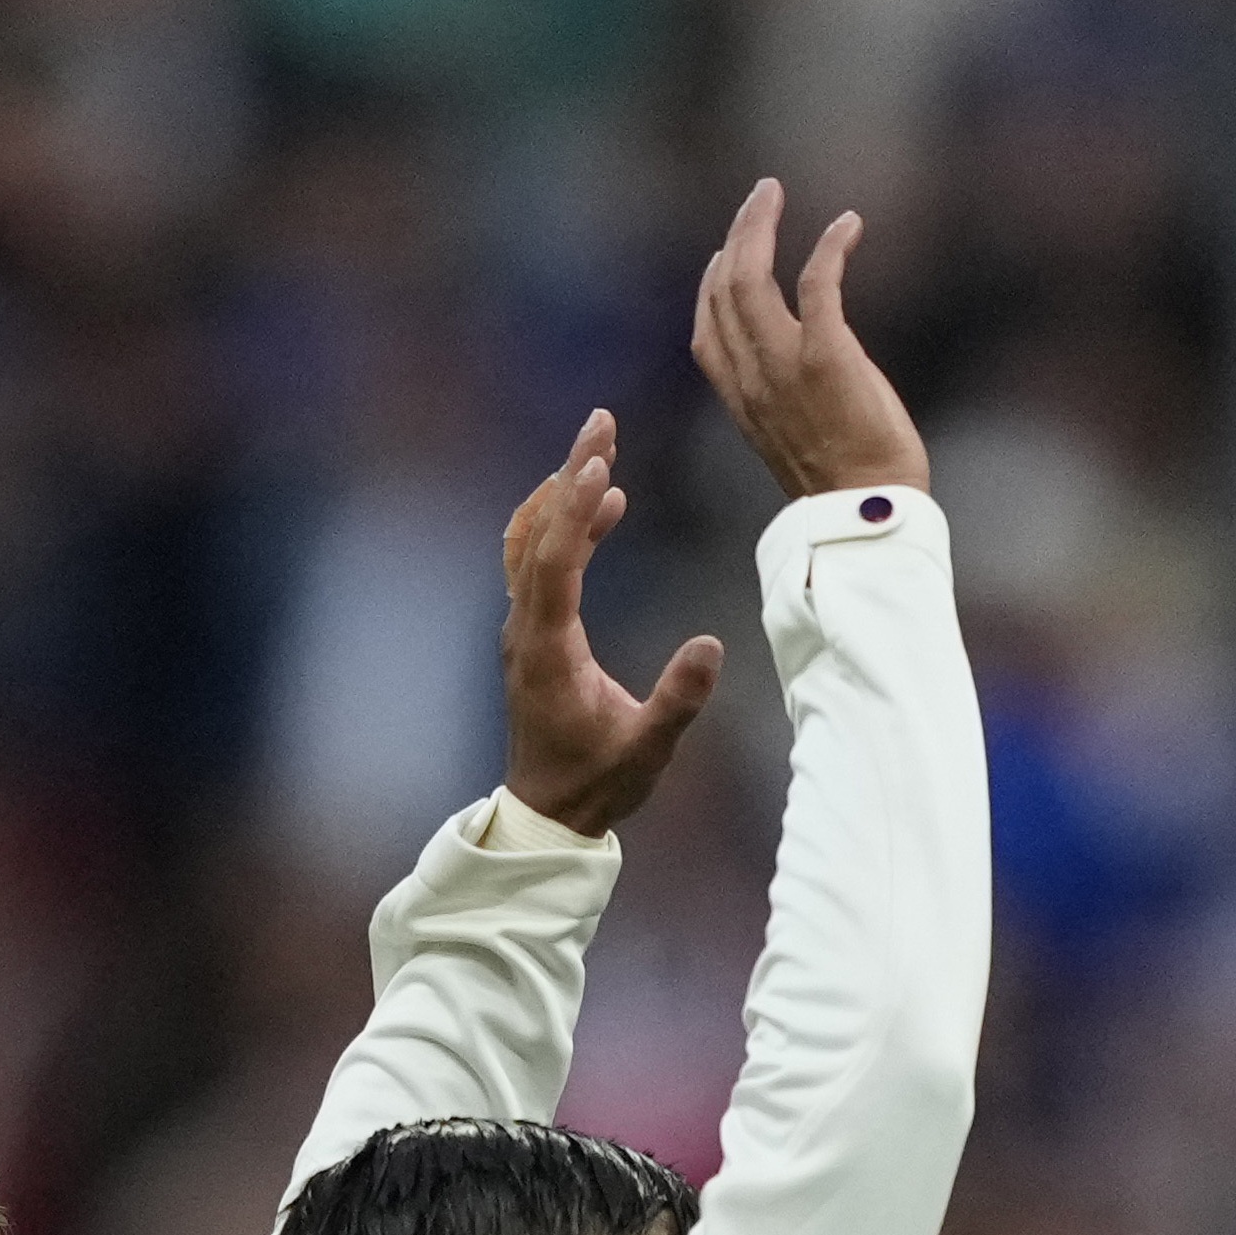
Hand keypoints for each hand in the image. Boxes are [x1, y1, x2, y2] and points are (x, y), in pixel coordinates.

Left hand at [500, 414, 723, 835]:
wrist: (548, 813)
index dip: (576, 510)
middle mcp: (525, 630)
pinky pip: (542, 560)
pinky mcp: (533, 631)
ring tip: (605, 448)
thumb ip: (677, 698)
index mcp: (547, 651)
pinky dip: (568, 524)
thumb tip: (711, 643)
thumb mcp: (647, 749)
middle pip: (540, 534)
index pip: (557, 563)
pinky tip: (605, 505)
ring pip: (535, 541)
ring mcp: (524, 628)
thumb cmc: (596, 784)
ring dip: (567, 493)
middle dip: (571, 475)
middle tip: (601, 421)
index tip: (600, 462)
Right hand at [693, 179, 925, 505]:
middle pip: (724, 288)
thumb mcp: (795, 441)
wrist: (867, 515)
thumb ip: (780, 400)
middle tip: (762, 197)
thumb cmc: (846, 484)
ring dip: (762, 225)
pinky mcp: (826, 357)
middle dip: (739, 233)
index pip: (707, 329)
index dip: (712, 283)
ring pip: (752, 277)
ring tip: (775, 193)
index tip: (729, 250)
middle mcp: (752, 379)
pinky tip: (848, 225)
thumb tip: (794, 372)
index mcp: (741, 400)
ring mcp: (785, 367)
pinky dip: (829, 247)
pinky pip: (816, 283)